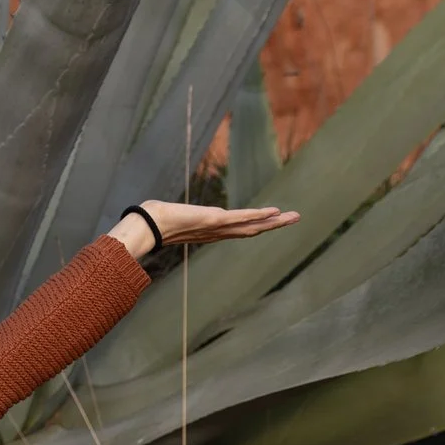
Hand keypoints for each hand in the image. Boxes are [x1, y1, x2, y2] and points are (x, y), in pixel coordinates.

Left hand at [109, 200, 298, 258]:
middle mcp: (218, 232)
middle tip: (296, 218)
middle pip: (253, 229)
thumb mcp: (171, 218)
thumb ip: (173, 217)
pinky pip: (243, 217)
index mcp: (211, 232)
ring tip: (294, 216)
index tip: (273, 220)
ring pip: (253, 225)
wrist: (148, 225)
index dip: (258, 225)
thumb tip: (160, 211)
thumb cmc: (155, 222)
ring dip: (275, 221)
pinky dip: (259, 215)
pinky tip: (275, 211)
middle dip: (275, 224)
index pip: (240, 229)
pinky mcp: (216, 220)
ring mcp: (219, 228)